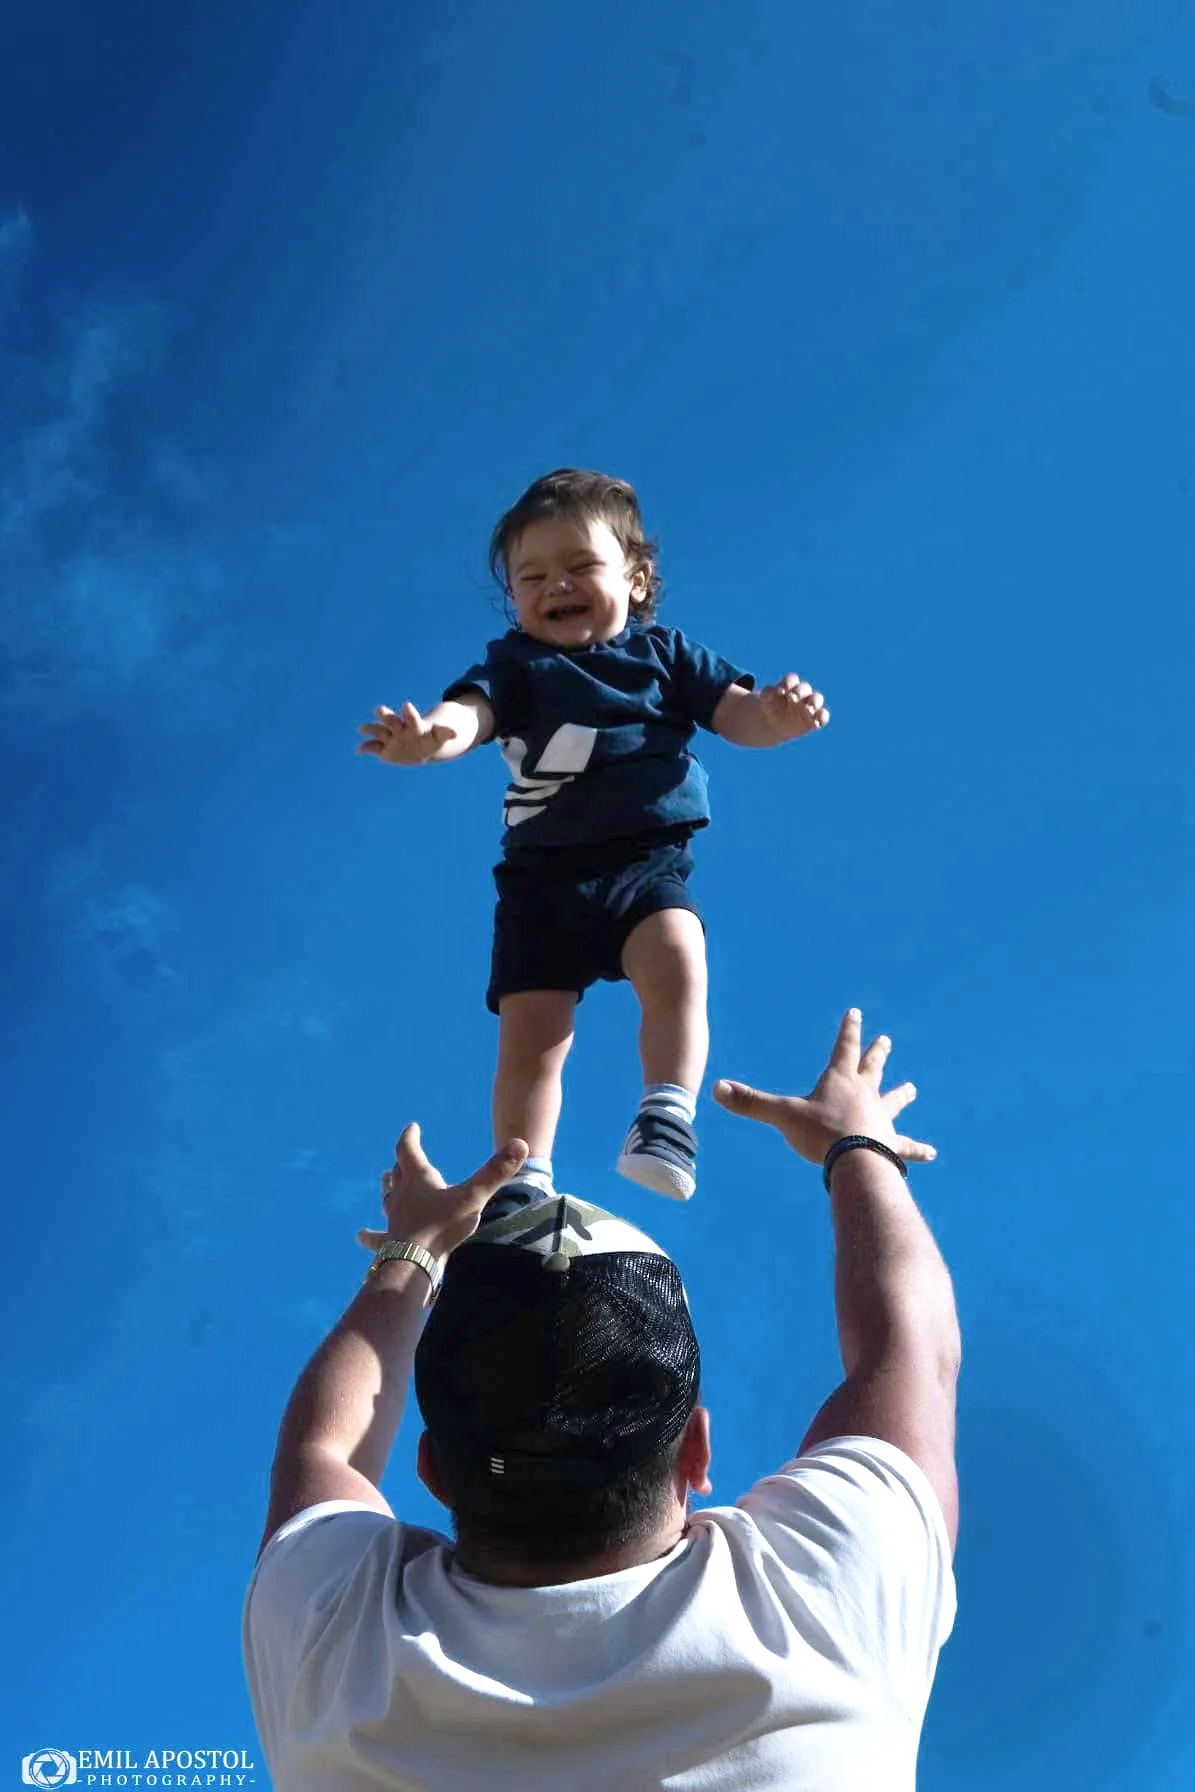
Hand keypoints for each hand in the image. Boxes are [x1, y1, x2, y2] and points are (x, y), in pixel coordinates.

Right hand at [357, 703, 455, 765]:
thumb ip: (445, 733)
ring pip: (378, 731)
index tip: (406, 705)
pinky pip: (372, 747)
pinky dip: (365, 747)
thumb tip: (457, 733)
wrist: (420, 748)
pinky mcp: (382, 748)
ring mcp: (389, 737)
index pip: (410, 717)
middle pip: (391, 720)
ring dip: (371, 729)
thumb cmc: (431, 739)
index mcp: (412, 724)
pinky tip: (359, 750)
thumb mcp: (439, 737)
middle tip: (380, 710)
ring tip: (362, 729)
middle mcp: (398, 728)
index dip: (409, 713)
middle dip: (386, 716)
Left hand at [357, 1124, 528, 1258]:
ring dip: (389, 1189)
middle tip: (401, 1157)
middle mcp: (402, 1195)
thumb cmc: (443, 1226)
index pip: (408, 1149)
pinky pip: (377, 1236)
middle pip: (398, 1174)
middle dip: (401, 1163)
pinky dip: (370, 1235)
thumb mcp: (474, 1196)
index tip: (412, 1127)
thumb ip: (497, 1171)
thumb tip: (522, 1143)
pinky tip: (360, 1236)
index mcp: (418, 1179)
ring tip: (385, 1182)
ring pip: (388, 1199)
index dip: (410, 1137)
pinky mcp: (390, 1241)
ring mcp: (394, 1219)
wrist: (415, 1262)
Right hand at [713, 1009, 934, 1167]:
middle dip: (877, 1053)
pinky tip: (931, 1152)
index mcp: (839, 1081)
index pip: (844, 1047)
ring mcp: (880, 1118)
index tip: (856, 1012)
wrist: (856, 1161)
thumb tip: (715, 1088)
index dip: (849, 1029)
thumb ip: (750, 1103)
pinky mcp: (891, 1143)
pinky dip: (917, 1149)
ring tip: (913, 1088)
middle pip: (872, 1068)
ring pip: (893, 1102)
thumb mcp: (782, 1116)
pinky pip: (906, 1145)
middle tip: (886, 1041)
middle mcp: (864, 1095)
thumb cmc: (820, 1135)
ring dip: (902, 1094)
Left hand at [758, 674, 829, 741]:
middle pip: (805, 687)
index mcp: (789, 686)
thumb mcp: (765, 701)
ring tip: (809, 709)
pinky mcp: (814, 718)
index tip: (782, 690)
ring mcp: (809, 705)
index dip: (789, 682)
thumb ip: (767, 693)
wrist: (773, 724)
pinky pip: (823, 716)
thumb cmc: (770, 707)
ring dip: (815, 702)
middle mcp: (801, 693)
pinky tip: (816, 723)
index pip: (792, 679)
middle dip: (800, 691)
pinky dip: (822, 718)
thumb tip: (769, 690)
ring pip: (817, 699)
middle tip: (792, 698)